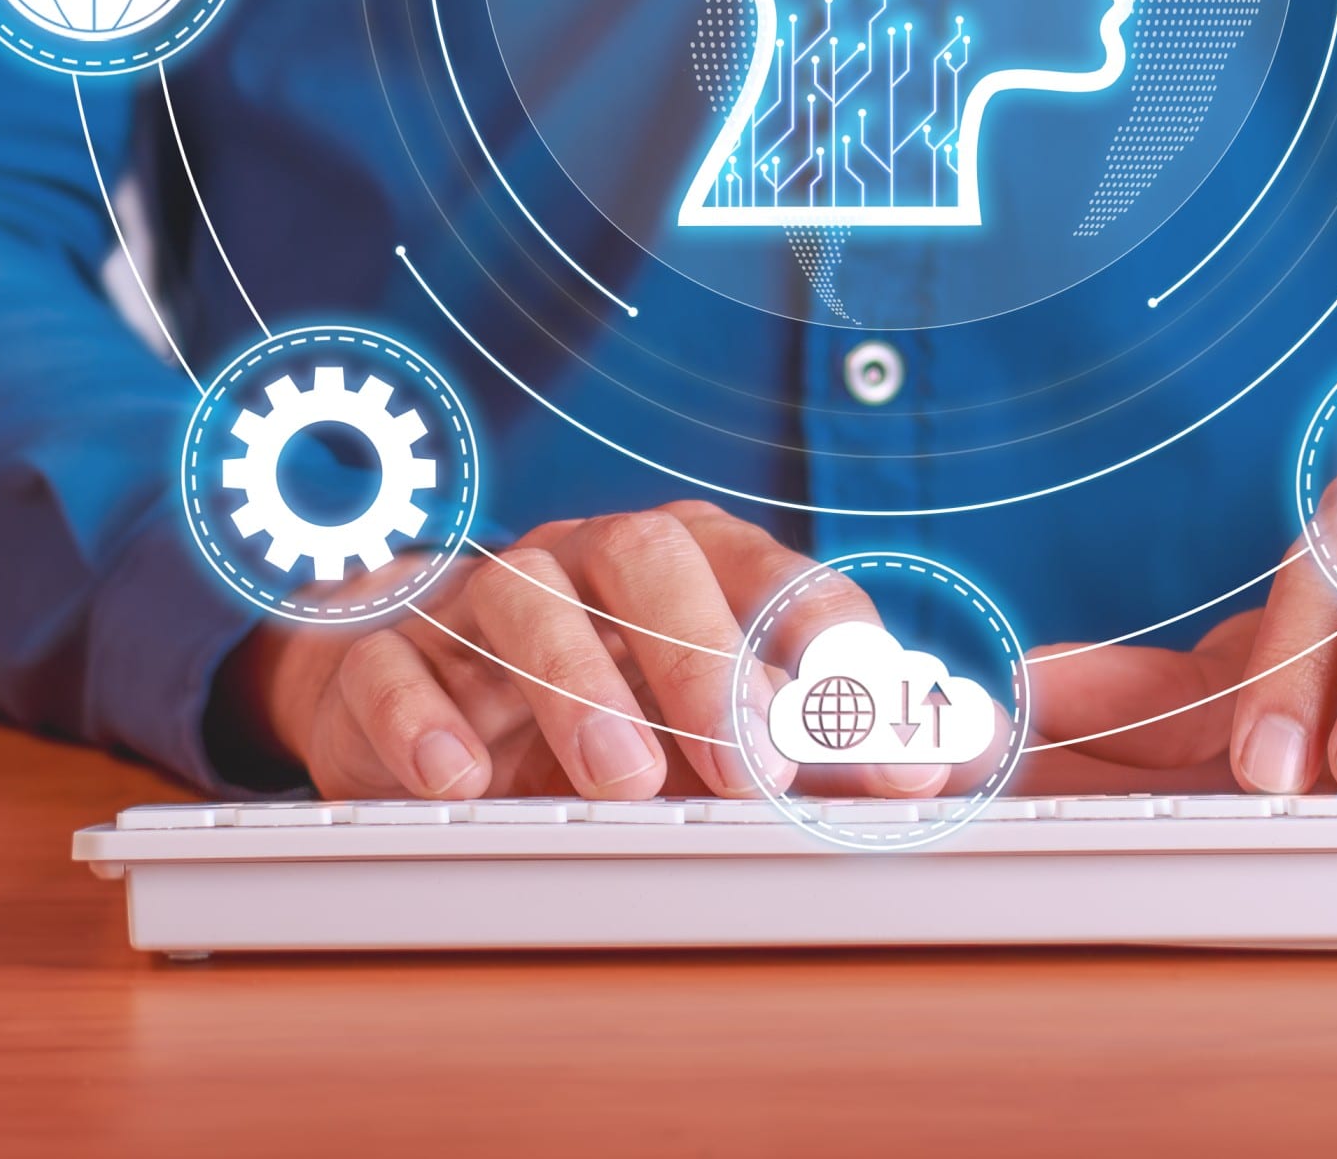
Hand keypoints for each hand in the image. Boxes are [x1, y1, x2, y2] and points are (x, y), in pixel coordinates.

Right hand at [223, 500, 913, 801]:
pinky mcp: (385, 656)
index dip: (837, 658)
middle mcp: (585, 559)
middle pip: (648, 555)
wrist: (409, 684)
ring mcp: (478, 598)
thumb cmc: (592, 701)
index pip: (774, 577)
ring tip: (624, 781)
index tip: (890, 758)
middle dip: (708, 660)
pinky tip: (462, 778)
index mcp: (684, 562)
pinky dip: (426, 717)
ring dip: (578, 684)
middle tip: (755, 771)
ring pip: (522, 594)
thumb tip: (950, 762)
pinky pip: (395, 663)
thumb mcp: (709, 727)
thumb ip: (820, 744)